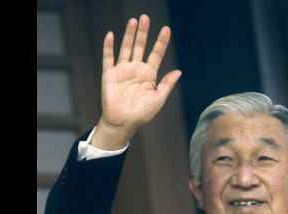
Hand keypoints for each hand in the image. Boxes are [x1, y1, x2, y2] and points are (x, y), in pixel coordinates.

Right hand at [91, 14, 181, 149]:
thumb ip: (167, 84)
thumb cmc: (142, 113)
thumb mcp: (159, 98)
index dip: (161, 42)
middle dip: (143, 33)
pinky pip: (108, 58)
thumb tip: (178, 71)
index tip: (166, 29)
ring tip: (133, 21)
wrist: (124, 122)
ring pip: (126, 48)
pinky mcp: (110, 74)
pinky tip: (111, 35)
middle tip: (145, 18)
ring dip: (129, 35)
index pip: (156, 54)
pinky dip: (109, 47)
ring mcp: (123, 70)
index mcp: (149, 75)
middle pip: (140, 47)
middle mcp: (136, 70)